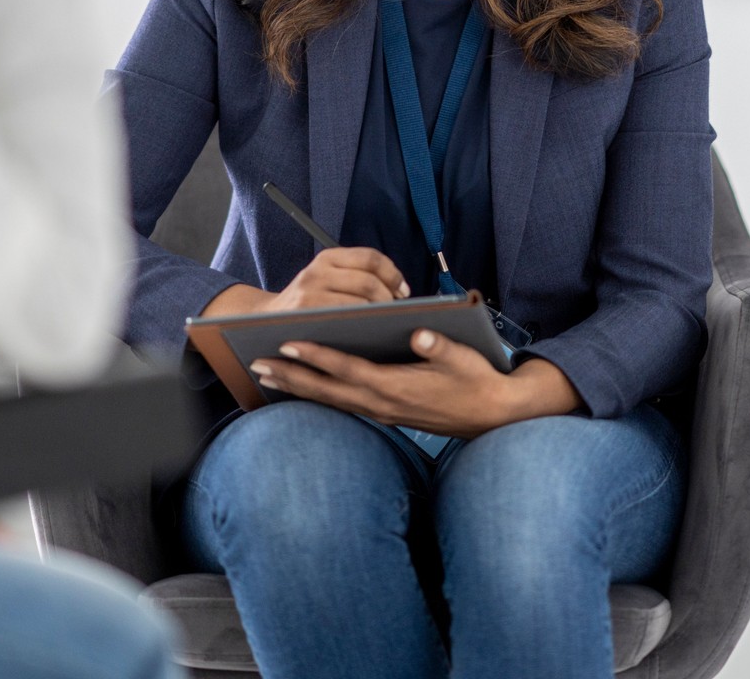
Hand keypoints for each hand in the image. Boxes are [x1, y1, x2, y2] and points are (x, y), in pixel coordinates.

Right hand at [200, 246, 409, 318]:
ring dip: (378, 315)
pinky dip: (362, 327)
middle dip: (389, 300)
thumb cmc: (307, 304)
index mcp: (327, 258)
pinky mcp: (306, 314)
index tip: (403, 292)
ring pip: (360, 302)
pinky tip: (368, 335)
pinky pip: (345, 320)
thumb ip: (354, 277)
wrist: (264, 321)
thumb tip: (400, 292)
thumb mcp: (325, 280)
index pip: (371, 258)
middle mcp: (318, 271)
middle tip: (395, 315)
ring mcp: (310, 293)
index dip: (393, 274)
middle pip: (369, 282)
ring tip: (384, 325)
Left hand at [250, 332, 578, 438]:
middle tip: (257, 364)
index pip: (349, 370)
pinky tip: (304, 387)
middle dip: (291, 378)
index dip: (318, 357)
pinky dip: (319, 394)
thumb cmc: (477, 381)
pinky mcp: (386, 414)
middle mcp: (383, 404)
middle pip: (328, 391)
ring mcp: (383, 413)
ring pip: (331, 400)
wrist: (493, 416)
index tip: (289, 344)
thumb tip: (419, 333)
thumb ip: (440, 345)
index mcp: (397, 387)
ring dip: (298, 388)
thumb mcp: (463, 358)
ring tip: (267, 375)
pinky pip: (344, 404)